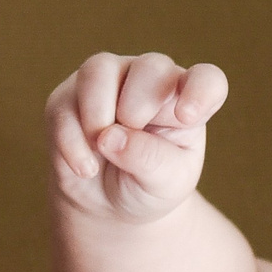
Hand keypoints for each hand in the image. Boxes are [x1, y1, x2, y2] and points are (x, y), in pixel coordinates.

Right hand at [48, 51, 226, 225]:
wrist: (108, 203)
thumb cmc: (148, 186)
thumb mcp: (163, 183)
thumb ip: (149, 159)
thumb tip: (109, 136)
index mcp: (186, 98)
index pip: (206, 79)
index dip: (201, 91)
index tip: (188, 117)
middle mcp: (149, 80)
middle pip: (150, 67)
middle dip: (140, 105)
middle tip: (132, 133)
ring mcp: (107, 81)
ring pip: (99, 71)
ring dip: (99, 114)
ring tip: (101, 149)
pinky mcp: (68, 98)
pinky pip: (65, 106)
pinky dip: (72, 141)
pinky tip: (85, 168)